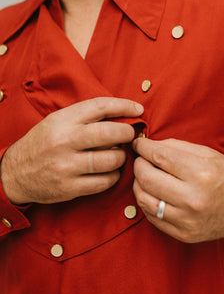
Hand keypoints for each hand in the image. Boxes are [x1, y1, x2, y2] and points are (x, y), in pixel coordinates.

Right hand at [1, 97, 143, 204]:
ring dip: (121, 157)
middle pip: (109, 133)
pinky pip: (104, 182)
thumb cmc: (43, 144)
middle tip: (130, 135)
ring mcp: (66, 166)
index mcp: (62, 120)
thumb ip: (85, 118)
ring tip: (118, 155)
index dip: (124, 106)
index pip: (100, 106)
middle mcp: (64, 141)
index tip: (138, 109)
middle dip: (127, 133)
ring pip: (110, 159)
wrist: (15, 173)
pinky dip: (113, 176)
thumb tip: (122, 115)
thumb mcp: (57, 122)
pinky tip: (110, 172)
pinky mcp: (69, 187)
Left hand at [133, 138, 223, 242]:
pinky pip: (152, 217)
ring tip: (146, 177)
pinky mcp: (184, 234)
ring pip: (144, 199)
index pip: (159, 156)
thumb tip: (148, 145)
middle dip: (138, 165)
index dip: (143, 148)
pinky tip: (154, 194)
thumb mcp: (207, 153)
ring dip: (139, 184)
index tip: (139, 144)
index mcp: (201, 173)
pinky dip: (148, 202)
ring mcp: (187, 220)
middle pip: (146, 178)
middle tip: (141, 160)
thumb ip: (176, 146)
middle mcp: (193, 198)